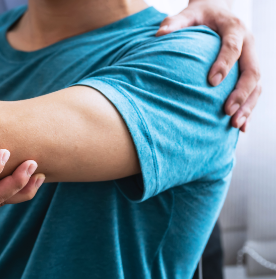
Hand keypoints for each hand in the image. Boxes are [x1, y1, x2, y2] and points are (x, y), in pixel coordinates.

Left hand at [156, 0, 260, 131]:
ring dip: (248, 106)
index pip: (232, 47)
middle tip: (227, 111)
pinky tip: (240, 128)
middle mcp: (248, 44)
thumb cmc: (200, 14)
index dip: (224, 64)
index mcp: (234, 29)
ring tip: (234, 125)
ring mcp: (251, 58)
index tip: (211, 82)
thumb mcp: (189, 13)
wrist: (217, 11)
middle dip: (241, 93)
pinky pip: (254, 91)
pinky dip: (248, 109)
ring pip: (257, 85)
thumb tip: (159, 33)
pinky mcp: (249, 70)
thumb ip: (175, 22)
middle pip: (252, 70)